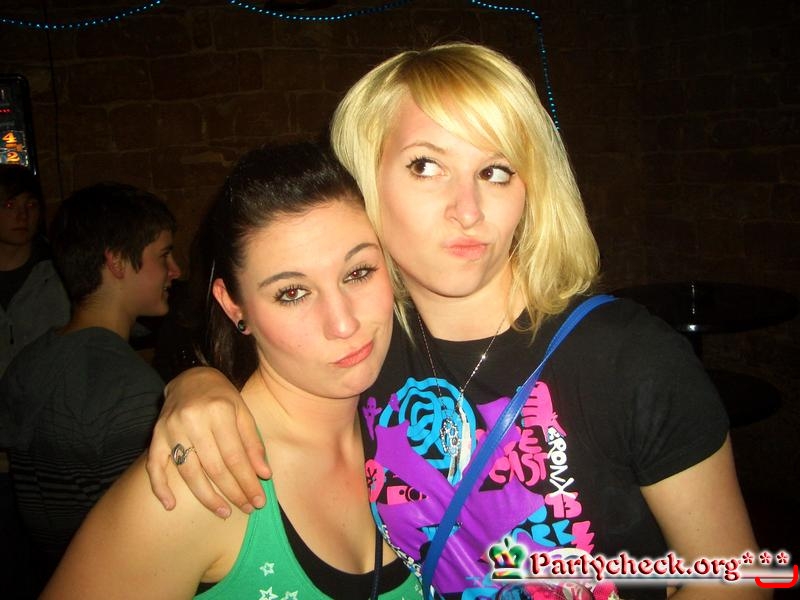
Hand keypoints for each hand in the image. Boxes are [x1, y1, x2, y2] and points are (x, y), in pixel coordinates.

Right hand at [145, 367, 270, 517]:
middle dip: (232, 492)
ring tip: (223, 511)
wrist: (191, 379)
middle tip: (246, 509)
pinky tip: (171, 506)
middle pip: (214, 467)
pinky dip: (160, 488)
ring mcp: (171, 428)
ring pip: (188, 472)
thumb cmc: (222, 398)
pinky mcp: (155, 435)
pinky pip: (154, 466)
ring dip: (206, 497)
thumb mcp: (243, 413)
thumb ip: (253, 443)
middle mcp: (193, 419)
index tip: (258, 501)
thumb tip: (264, 475)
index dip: (247, 482)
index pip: (235, 456)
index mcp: (219, 411)